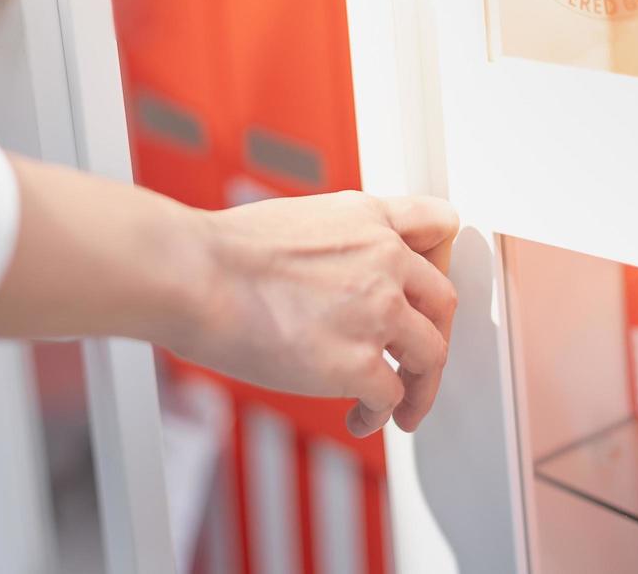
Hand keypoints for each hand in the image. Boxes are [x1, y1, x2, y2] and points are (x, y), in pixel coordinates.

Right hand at [176, 191, 458, 436]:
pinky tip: (360, 420)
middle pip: (443, 302)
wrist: (193, 276)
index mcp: (367, 217)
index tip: (427, 291)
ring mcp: (377, 310)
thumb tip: (342, 277)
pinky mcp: (358, 361)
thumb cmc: (222, 253)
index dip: (440, 260)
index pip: (438, 223)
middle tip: (419, 365)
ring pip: (431, 356)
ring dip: (420, 389)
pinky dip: (379, 415)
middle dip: (436, 338)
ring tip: (401, 409)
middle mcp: (384, 258)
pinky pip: (391, 397)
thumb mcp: (298, 219)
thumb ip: (339, 242)